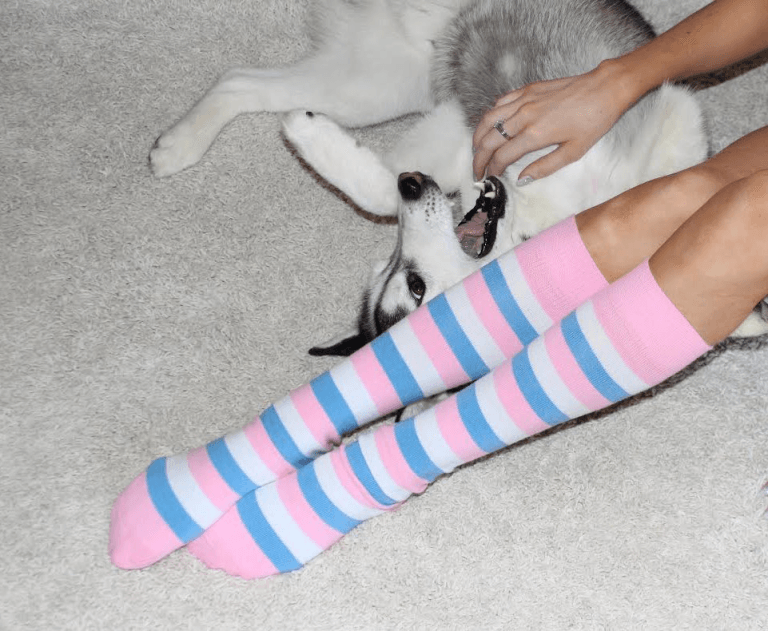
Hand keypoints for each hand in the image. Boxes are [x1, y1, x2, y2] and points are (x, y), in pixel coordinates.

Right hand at [472, 60, 637, 181]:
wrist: (605, 89)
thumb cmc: (593, 121)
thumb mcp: (573, 152)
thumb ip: (544, 167)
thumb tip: (521, 179)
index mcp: (535, 135)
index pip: (501, 156)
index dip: (492, 170)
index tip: (490, 178)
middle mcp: (524, 116)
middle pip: (488, 140)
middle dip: (479, 159)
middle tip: (477, 171)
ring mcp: (524, 100)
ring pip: (488, 120)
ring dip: (478, 137)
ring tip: (477, 150)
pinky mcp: (527, 89)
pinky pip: (500, 103)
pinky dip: (491, 116)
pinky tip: (491, 126)